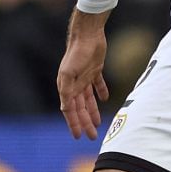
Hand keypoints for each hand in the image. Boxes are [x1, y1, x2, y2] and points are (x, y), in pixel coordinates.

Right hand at [58, 10, 109, 138]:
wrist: (87, 35)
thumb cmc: (77, 53)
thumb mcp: (69, 73)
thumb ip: (66, 91)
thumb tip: (65, 108)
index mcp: (66, 87)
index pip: (70, 110)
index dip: (74, 123)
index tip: (78, 136)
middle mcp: (75, 84)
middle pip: (80, 108)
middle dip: (85, 122)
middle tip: (92, 136)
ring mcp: (85, 76)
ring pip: (89, 100)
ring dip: (93, 112)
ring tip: (98, 124)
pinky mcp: (95, 69)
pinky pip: (98, 85)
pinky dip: (101, 92)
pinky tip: (105, 99)